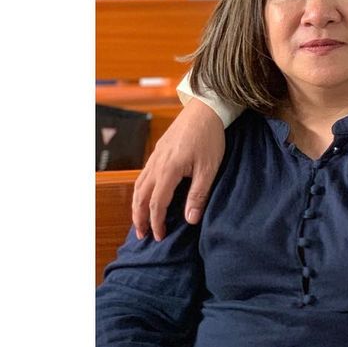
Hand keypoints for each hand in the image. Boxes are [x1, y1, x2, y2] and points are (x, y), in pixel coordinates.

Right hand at [132, 99, 225, 240]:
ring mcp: (155, 156)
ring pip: (139, 185)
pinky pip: (143, 174)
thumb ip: (198, 195)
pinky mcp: (158, 151)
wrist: (205, 109)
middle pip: (141, 196)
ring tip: (139, 220)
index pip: (156, 203)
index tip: (159, 237)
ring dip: (137, 204)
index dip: (156, 223)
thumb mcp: (209, 169)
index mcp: (169, 170)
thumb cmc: (210, 138)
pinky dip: (140, 190)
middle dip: (140, 217)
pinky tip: (146, 195)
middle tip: (142, 235)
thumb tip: (190, 220)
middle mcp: (157, 164)